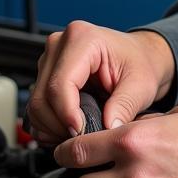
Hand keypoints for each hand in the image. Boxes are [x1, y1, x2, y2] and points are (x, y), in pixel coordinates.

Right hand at [26, 22, 175, 142]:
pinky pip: (36, 107)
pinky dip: (48, 125)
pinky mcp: (46, 74)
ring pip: (36, 105)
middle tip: (83, 138)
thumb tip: (108, 128)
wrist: (139, 57)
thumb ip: (125, 105)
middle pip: (42, 97)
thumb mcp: (141, 85)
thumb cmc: (140, 63)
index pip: (59, 85)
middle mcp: (60, 44)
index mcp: (82, 39)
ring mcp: (50, 59)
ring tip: (79, 134)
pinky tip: (69, 129)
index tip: (82, 133)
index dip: (67, 115)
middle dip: (59, 125)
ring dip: (52, 128)